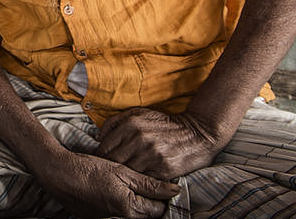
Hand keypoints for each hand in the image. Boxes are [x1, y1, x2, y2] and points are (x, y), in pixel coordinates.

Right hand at [36, 149, 180, 218]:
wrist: (58, 174)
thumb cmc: (88, 169)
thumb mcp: (121, 171)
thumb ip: (149, 184)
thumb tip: (174, 190)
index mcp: (129, 208)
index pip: (158, 209)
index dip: (161, 197)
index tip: (159, 185)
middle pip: (146, 215)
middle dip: (149, 201)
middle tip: (143, 184)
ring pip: (131, 215)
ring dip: (134, 203)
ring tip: (124, 186)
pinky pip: (116, 216)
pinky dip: (118, 205)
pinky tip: (110, 191)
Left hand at [97, 107, 223, 178]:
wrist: (198, 134)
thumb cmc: (165, 124)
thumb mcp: (139, 114)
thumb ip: (115, 122)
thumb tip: (97, 137)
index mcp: (130, 125)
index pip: (104, 147)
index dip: (100, 157)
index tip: (100, 163)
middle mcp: (138, 140)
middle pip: (112, 161)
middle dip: (108, 168)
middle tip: (107, 173)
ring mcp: (151, 156)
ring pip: (126, 172)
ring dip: (123, 176)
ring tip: (121, 178)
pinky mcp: (163, 170)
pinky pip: (143, 180)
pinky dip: (139, 181)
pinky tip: (137, 181)